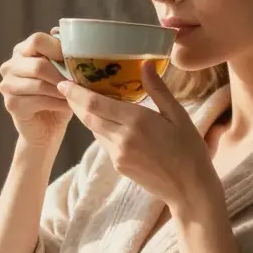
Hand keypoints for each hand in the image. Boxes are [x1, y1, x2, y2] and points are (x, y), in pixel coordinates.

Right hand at [0, 30, 72, 149]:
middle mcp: (10, 65)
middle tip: (79, 83)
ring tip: (76, 95)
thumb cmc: (57, 96)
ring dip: (61, 91)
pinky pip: (38, 100)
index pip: (37, 40)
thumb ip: (63, 55)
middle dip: (62, 75)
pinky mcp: (11, 104)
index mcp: (22, 51)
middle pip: (38, 64)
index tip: (75, 61)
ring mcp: (7, 85)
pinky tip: (67, 106)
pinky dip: (56, 103)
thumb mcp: (63, 72)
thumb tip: (71, 37)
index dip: (58, 49)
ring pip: (39, 84)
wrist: (47, 129)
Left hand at [58, 63, 220, 210]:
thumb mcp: (179, 115)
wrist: (189, 189)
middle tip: (66, 87)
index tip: (62, 82)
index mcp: (137, 121)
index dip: (76, 93)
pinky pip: (103, 142)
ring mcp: (118, 155)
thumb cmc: (190, 149)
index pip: (95, 104)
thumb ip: (158, 90)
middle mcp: (122, 138)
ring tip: (82, 100)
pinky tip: (105, 121)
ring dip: (86, 115)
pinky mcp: (118, 166)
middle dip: (74, 102)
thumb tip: (144, 64)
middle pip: (87, 117)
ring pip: (94, 130)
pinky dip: (100, 129)